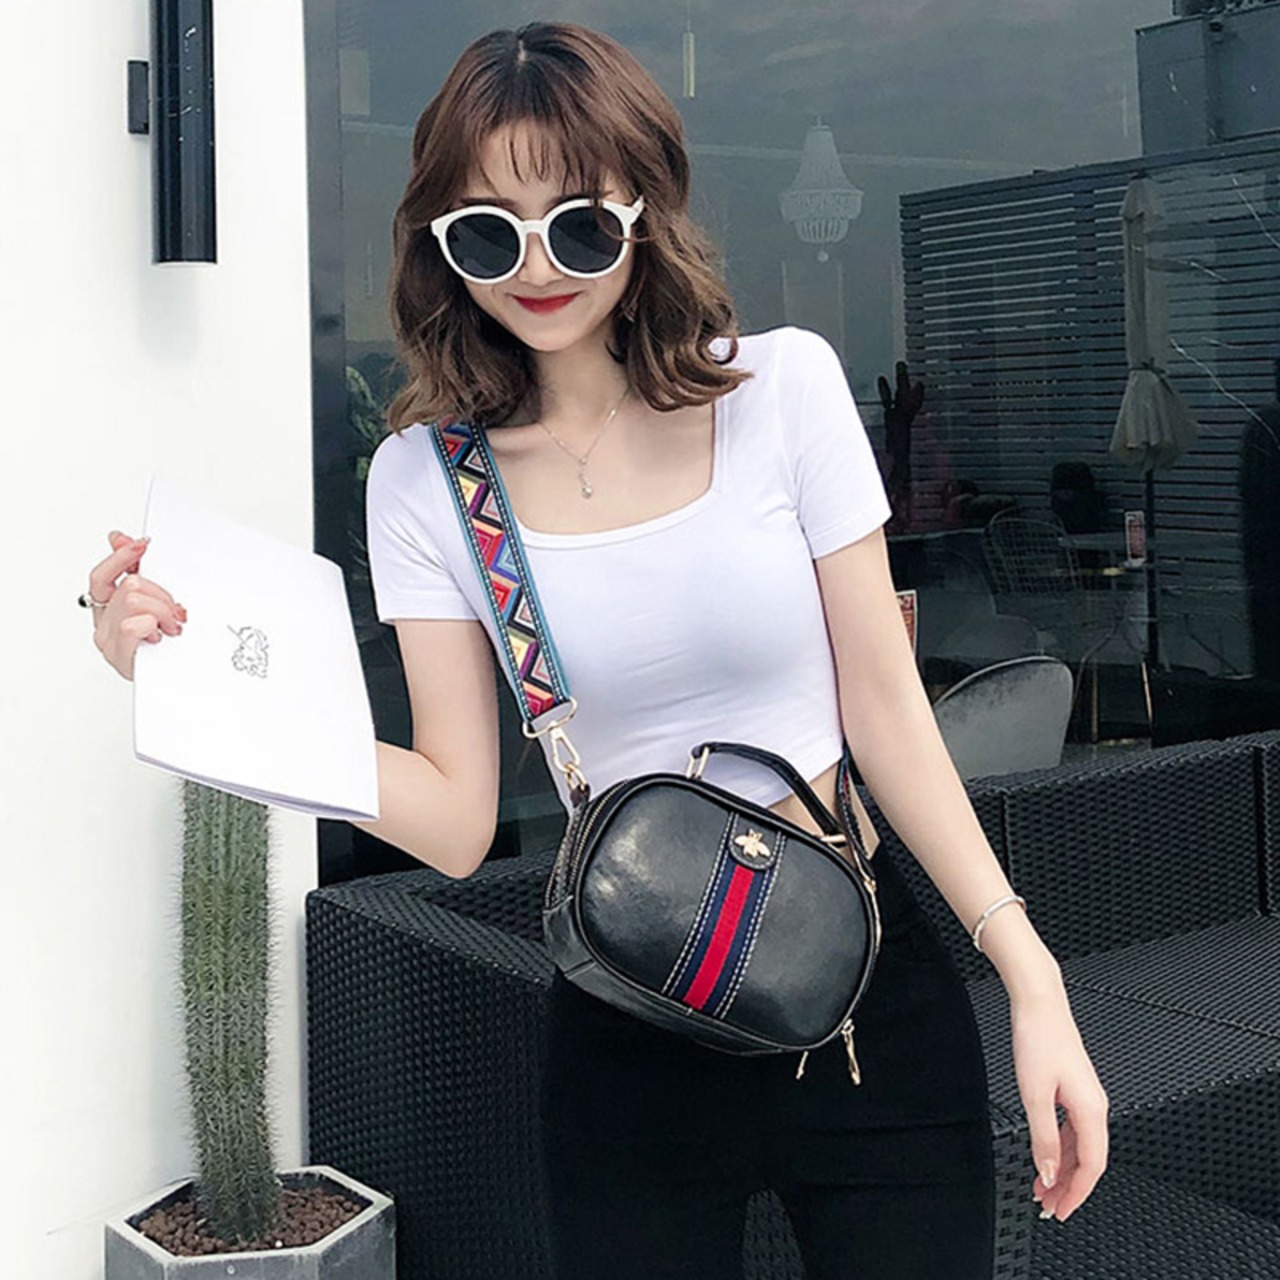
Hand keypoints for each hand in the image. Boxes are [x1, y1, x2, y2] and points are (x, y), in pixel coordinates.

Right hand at [88, 531, 186, 680]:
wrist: (174, 681)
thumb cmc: (163, 644)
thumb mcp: (154, 601)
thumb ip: (136, 570)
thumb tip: (119, 538)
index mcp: (107, 608)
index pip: (101, 576)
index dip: (120, 558)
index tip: (142, 545)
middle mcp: (103, 624)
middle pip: (128, 587)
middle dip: (160, 594)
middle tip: (175, 611)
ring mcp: (109, 641)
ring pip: (133, 602)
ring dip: (161, 611)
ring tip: (172, 626)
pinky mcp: (120, 656)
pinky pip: (132, 625)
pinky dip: (152, 626)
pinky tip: (161, 636)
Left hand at [1011, 987, 1108, 1221]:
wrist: (1039, 1002)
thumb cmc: (1039, 1038)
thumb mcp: (1034, 1094)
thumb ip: (1043, 1138)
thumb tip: (1049, 1173)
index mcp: (1091, 1110)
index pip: (1092, 1166)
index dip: (1077, 1193)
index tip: (1060, 1210)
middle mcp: (1094, 1105)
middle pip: (1088, 1160)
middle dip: (1069, 1186)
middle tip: (1047, 1206)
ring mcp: (1085, 1096)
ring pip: (1079, 1145)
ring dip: (1062, 1169)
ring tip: (1042, 1187)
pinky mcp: (1074, 1088)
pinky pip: (1073, 1129)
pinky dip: (1060, 1147)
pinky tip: (1047, 1156)